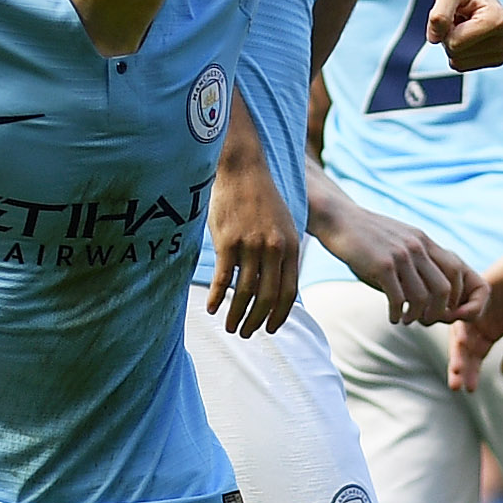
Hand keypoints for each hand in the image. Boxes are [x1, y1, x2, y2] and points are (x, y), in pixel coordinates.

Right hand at [202, 141, 299, 336]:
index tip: (270, 329)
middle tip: (246, 334)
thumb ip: (285, 253)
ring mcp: (251, 245)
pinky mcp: (228, 241)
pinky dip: (217, 296)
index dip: (279, 315)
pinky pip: (223, 278)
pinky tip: (211, 308)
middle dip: (257, 321)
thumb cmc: (261, 198)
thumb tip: (282, 284)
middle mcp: (274, 248)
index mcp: (291, 246)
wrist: (243, 169)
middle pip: (267, 297)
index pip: (289, 291)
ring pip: (244, 292)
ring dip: (237, 315)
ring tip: (230, 327)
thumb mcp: (284, 225)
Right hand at [324, 201, 483, 325]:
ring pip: (422, 297)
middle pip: (444, 288)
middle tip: (426, 321)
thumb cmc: (368, 237)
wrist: (340, 219)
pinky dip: (396, 313)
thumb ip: (415, 262)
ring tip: (405, 320)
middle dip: (438, 311)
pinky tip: (392, 317)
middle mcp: (417, 247)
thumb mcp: (399, 242)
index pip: (456, 270)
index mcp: (425, 242)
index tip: (443, 307)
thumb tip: (426, 294)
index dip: (456, 294)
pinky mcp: (382, 265)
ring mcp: (401, 255)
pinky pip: (398, 298)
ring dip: (415, 316)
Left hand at [425, 0, 502, 71]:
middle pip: (456, 54)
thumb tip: (434, 39)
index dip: (446, 26)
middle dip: (450, 35)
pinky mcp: (494, 59)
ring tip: (463, 22)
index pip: (455, 43)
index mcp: (499, 20)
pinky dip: (457, 49)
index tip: (456, 10)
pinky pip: (460, 66)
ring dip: (453, 41)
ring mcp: (502, 52)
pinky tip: (467, 33)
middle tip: (459, 16)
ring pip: (457, 62)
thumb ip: (439, 14)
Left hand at [453, 241, 502, 389]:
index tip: (469, 390)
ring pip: (460, 329)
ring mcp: (477, 303)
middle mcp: (481, 319)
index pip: (476, 355)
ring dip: (457, 349)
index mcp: (492, 330)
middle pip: (463, 346)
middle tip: (456, 384)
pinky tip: (459, 338)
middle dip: (459, 366)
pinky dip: (459, 321)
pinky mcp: (477, 287)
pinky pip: (464, 306)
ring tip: (457, 368)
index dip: (471, 372)